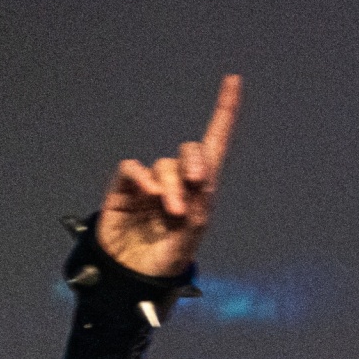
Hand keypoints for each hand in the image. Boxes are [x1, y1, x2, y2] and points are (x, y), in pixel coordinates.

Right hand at [97, 75, 240, 277]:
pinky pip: (134, 169)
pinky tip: (148, 195)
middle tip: (197, 184)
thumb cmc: (166, 260)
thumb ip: (198, 203)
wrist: (132, 278)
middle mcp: (178, 183)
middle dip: (195, 163)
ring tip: (170, 211)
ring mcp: (151, 185)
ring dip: (170, 185)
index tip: (233, 80)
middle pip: (190, 152)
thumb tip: (195, 175)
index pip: (215, 145)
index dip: (224, 112)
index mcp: (201, 192)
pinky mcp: (125, 189)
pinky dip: (143, 178)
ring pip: (164, 166)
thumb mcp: (191, 235)